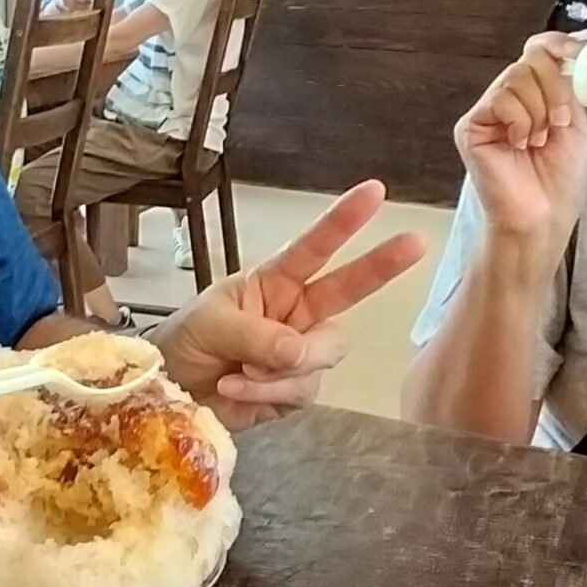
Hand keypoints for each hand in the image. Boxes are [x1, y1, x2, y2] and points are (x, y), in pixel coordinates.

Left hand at [153, 181, 428, 428]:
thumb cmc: (184, 344)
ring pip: (324, 354)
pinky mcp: (297, 390)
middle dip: (382, 265)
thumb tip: (298, 352)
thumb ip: (257, 334)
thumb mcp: (211, 325)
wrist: (170, 395)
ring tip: (239, 371)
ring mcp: (302, 352)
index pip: (314, 247)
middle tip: (417, 241)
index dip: (344, 220)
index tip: (375, 192)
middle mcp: (296, 312)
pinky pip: (303, 390)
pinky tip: (236, 390)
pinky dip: (268, 393)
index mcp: (273, 281)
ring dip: (282, 367)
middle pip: (349, 289)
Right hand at [456, 33, 586, 251]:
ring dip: (539, 111)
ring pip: (517, 77)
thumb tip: (574, 52)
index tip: (582, 54)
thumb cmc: (560, 179)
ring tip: (538, 141)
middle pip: (532, 59)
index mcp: (536, 93)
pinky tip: (518, 145)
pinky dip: (520, 121)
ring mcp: (489, 110)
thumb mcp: (577, 123)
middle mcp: (510, 97)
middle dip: (555, 89)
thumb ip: (571, 85)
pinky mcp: (472, 126)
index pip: (540, 49)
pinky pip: (501, 99)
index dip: (560, 45)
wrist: (542, 215)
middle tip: (560, 122)